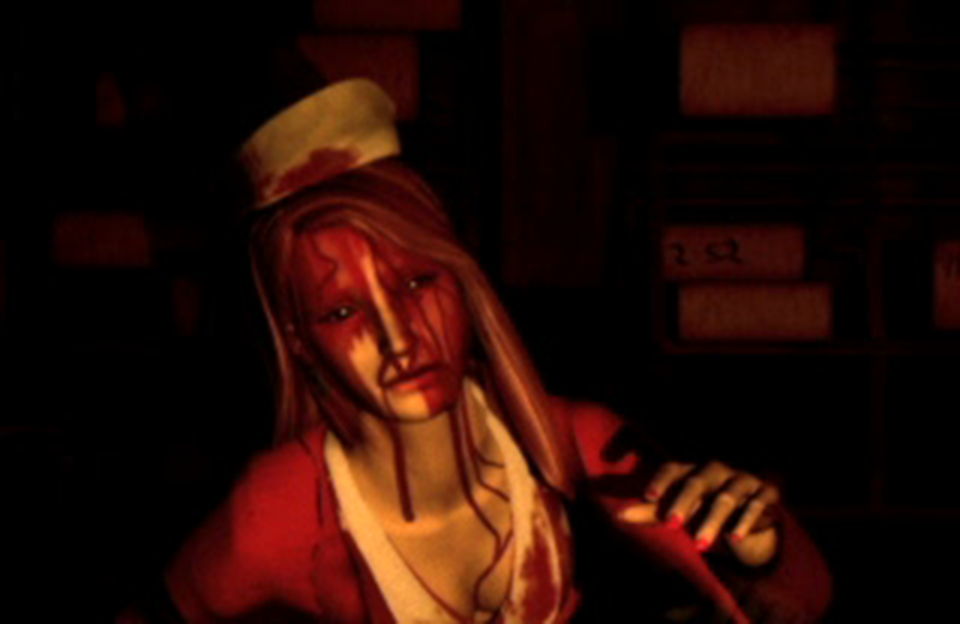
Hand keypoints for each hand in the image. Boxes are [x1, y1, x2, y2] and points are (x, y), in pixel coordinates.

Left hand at [617, 460, 780, 566]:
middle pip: (697, 482)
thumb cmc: (704, 506)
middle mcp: (715, 471)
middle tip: (670, 523)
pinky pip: (756, 506)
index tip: (647, 496)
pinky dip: (746, 522)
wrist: (749, 512)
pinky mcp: (765, 495)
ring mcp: (741, 481)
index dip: (661, 481)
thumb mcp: (679, 509)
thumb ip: (651, 512)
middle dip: (683, 502)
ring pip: (726, 498)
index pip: (673, 469)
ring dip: (712, 521)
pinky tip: (734, 538)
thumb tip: (618, 517)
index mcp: (691, 470)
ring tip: (699, 543)